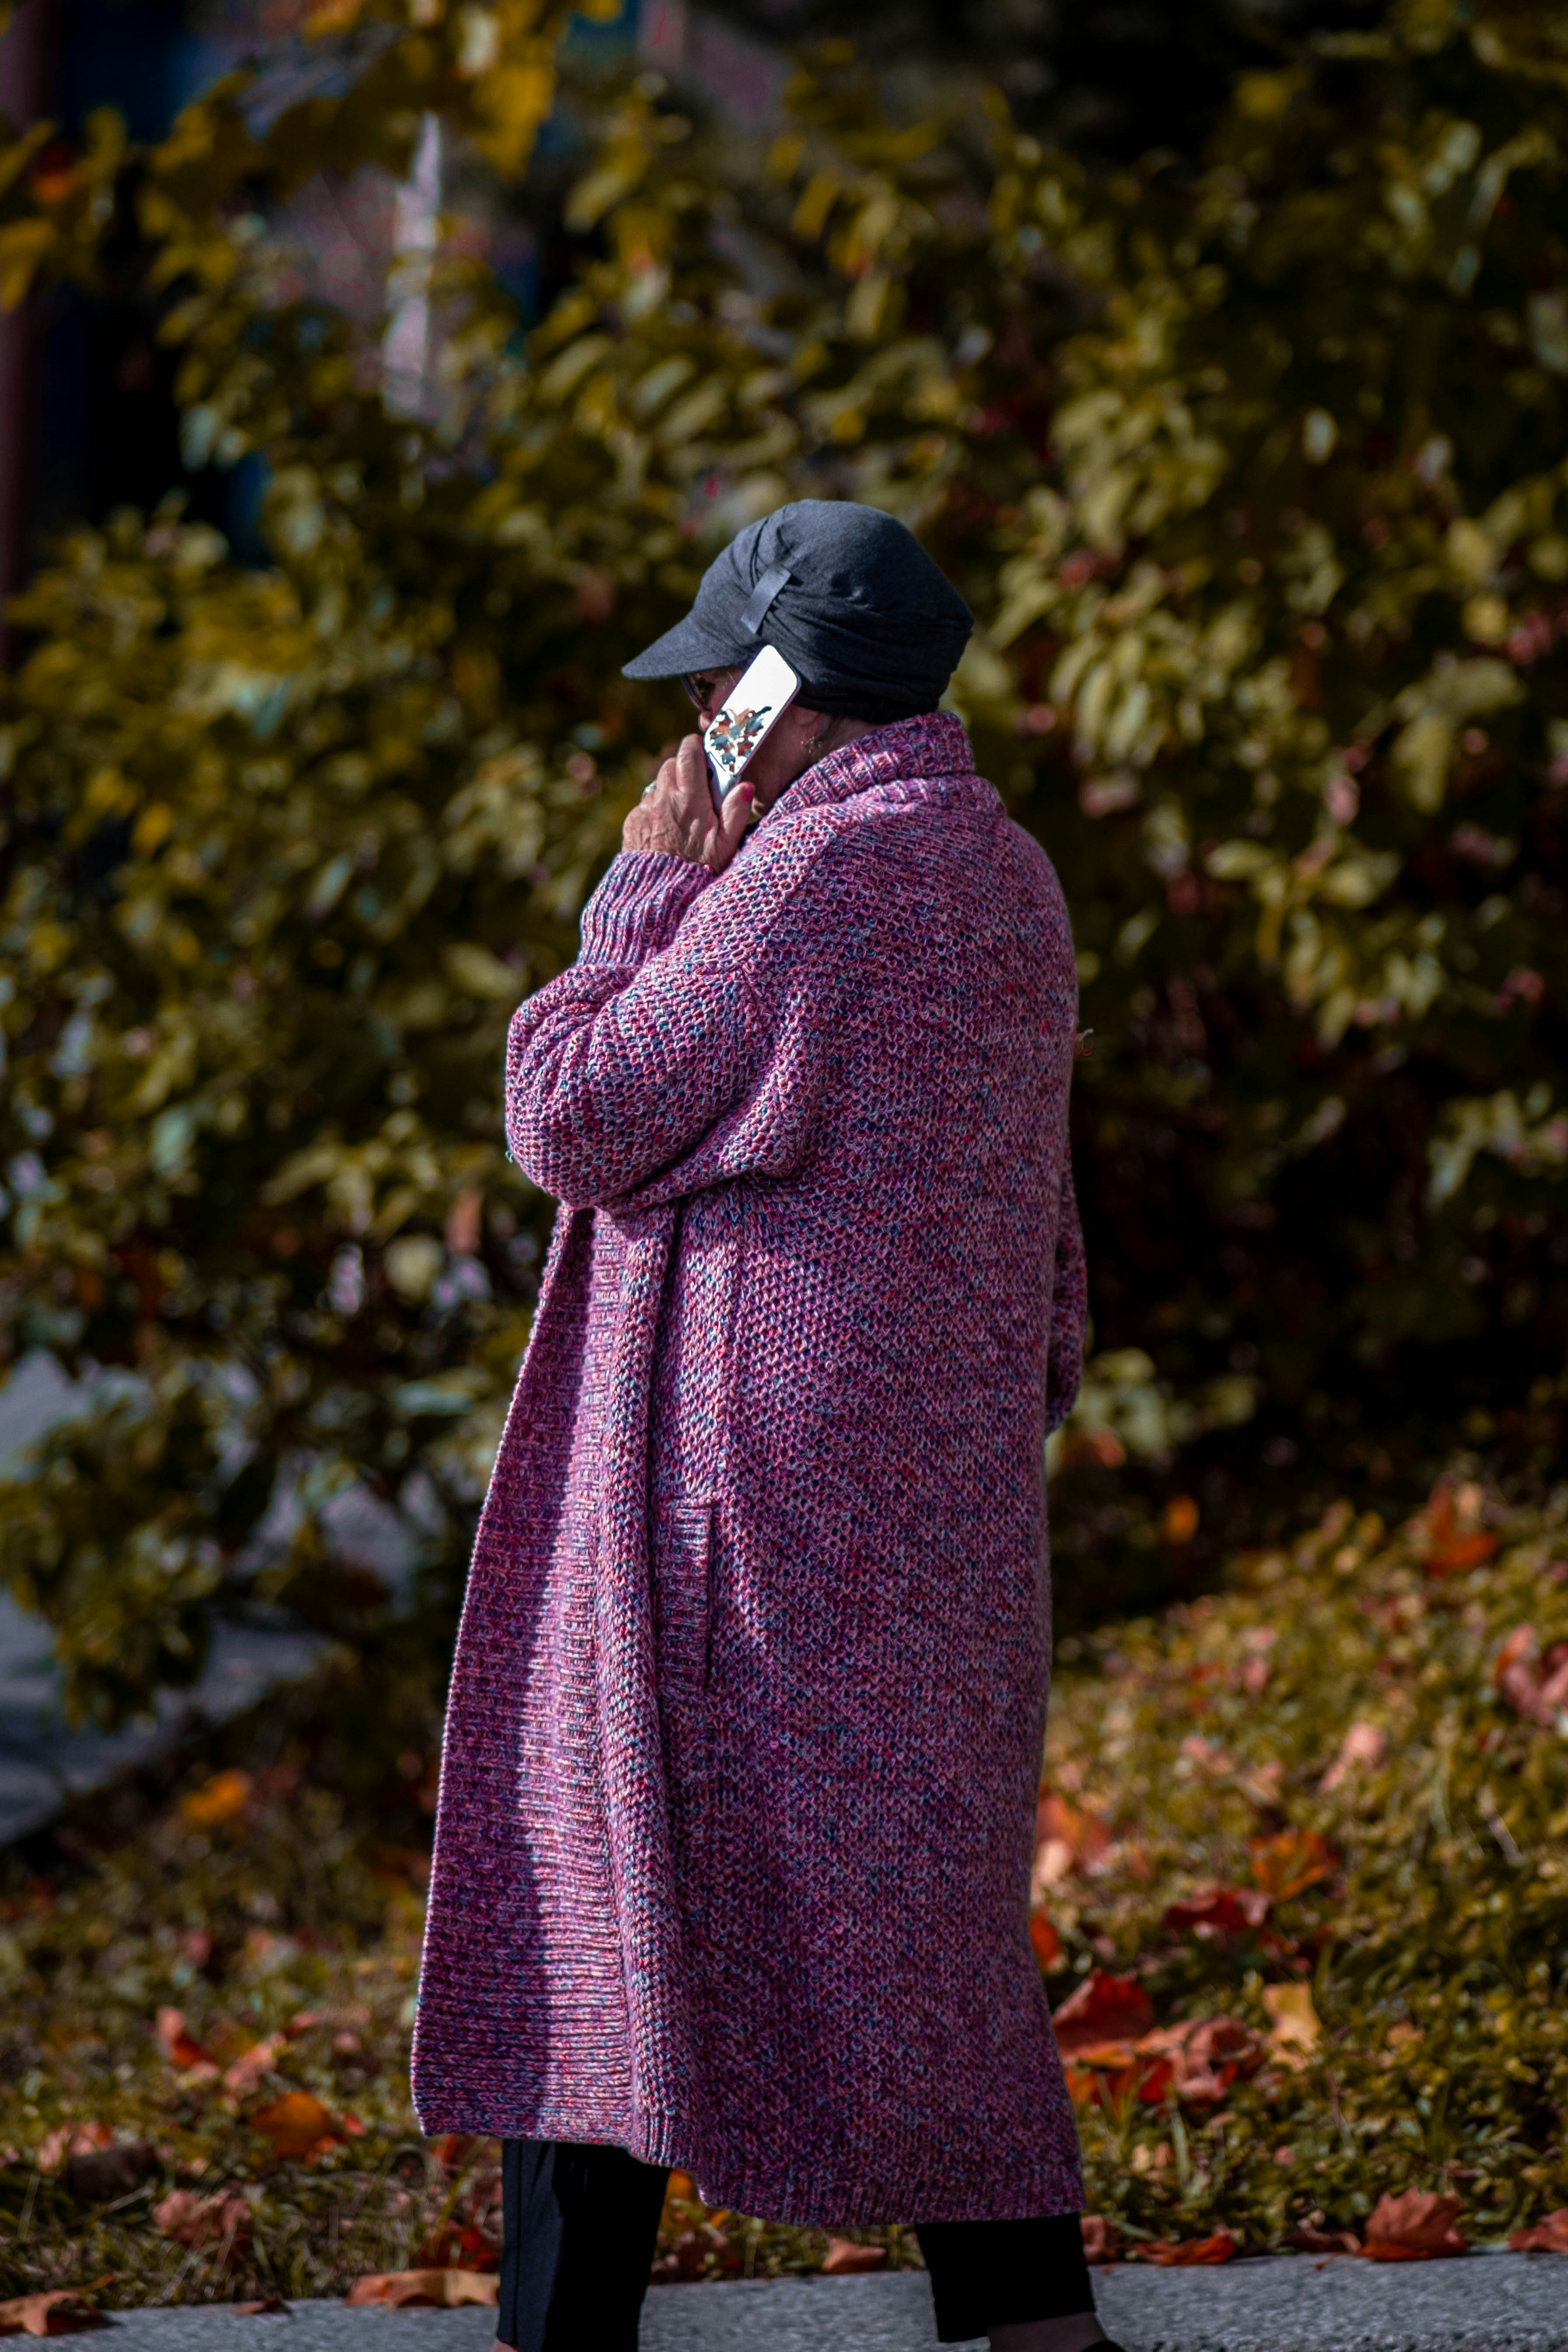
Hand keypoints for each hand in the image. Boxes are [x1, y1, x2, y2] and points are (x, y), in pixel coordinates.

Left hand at [623, 733, 753, 873]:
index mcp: (689, 799)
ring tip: (682, 816)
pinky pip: (645, 805)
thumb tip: (745, 786)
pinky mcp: (632, 822)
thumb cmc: (699, 871)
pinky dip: (656, 811)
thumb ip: (736, 812)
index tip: (703, 753)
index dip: (695, 747)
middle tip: (697, 791)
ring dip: (669, 792)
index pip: (688, 752)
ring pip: (657, 785)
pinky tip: (666, 830)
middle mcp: (664, 799)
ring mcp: (645, 809)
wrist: (660, 895)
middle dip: (684, 771)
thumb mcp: (726, 845)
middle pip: (671, 764)